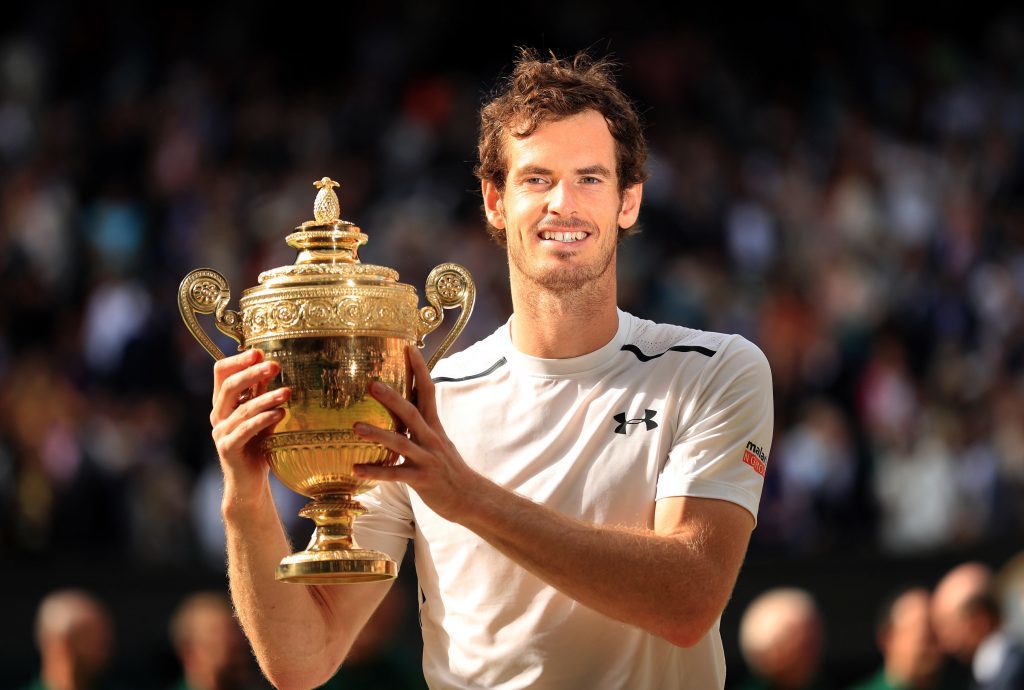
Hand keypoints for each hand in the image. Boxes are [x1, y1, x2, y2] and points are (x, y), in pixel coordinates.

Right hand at [210, 348, 291, 497]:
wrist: (249, 482)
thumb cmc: (258, 446)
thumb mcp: (263, 415)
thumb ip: (262, 394)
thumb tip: (272, 366)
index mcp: (223, 403)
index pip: (221, 373)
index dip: (238, 361)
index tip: (259, 352)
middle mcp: (218, 415)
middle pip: (229, 386)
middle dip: (252, 373)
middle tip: (274, 366)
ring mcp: (220, 432)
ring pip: (242, 409)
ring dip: (266, 398)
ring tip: (287, 392)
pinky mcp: (228, 448)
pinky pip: (245, 430)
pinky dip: (264, 419)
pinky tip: (280, 413)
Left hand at [353, 345, 480, 521]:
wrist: (470, 497)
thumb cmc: (449, 468)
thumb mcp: (438, 441)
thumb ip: (421, 425)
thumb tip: (404, 407)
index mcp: (434, 426)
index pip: (428, 391)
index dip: (419, 369)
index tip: (408, 347)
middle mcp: (431, 438)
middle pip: (412, 412)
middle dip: (393, 397)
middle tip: (372, 383)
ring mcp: (427, 459)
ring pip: (401, 443)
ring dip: (378, 434)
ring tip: (355, 427)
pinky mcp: (422, 480)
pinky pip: (395, 475)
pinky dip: (375, 472)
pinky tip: (356, 469)